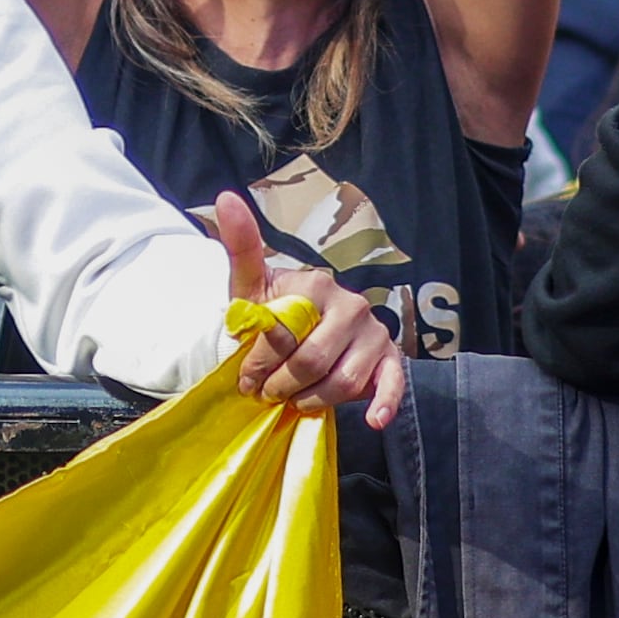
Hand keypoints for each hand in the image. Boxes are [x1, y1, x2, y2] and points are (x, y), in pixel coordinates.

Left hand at [215, 190, 408, 430]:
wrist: (302, 330)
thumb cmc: (273, 311)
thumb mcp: (251, 285)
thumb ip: (241, 247)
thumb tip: (225, 197)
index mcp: (317, 285)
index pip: (284, 336)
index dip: (260, 365)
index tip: (246, 380)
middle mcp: (352, 304)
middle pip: (312, 362)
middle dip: (283, 386)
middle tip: (268, 394)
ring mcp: (374, 332)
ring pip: (344, 381)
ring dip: (314, 401)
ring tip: (297, 401)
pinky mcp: (390, 358)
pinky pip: (393, 383)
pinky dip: (384, 404)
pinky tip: (373, 420)